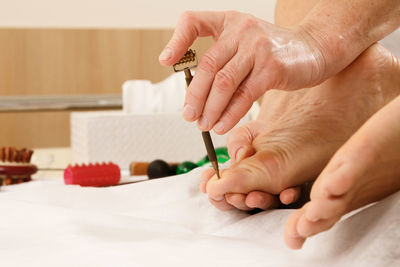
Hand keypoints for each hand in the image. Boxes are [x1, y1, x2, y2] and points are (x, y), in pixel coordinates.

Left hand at [159, 11, 325, 133]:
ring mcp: (257, 48)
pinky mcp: (272, 68)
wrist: (315, 49)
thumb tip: (197, 96)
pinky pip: (244, 96)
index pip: (194, 22)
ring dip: (210, 109)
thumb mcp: (245, 45)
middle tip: (188, 115)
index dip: (177, 41)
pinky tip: (222, 125)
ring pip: (223, 83)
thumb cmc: (275, 51)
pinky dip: (230, 114)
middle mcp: (241, 30)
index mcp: (229, 22)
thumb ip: (223, 61)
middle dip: (194, 95)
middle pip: (207, 66)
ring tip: (204, 124)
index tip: (166, 62)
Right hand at [199, 121, 301, 210]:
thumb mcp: (243, 134)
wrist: (281, 126)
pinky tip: (286, 194)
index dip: (214, 193)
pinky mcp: (292, 188)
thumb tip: (239, 157)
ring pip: (265, 204)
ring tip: (254, 197)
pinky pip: (290, 197)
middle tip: (233, 196)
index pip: (222, 193)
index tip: (207, 186)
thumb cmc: (258, 133)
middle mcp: (252, 188)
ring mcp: (272, 190)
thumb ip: (236, 144)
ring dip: (259, 202)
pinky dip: (288, 197)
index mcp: (235, 179)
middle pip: (241, 203)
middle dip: (236, 201)